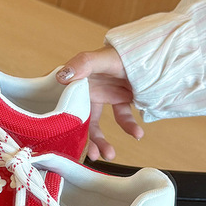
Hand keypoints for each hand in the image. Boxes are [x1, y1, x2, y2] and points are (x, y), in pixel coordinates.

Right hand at [56, 46, 142, 160]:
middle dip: (83, 140)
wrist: (145, 50)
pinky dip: (129, 127)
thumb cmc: (118, 52)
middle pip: (78, 121)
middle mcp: (85, 92)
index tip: (61, 142)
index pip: (61, 105)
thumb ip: (82, 65)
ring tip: (110, 155)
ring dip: (103, 142)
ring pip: (98, 125)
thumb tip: (62, 77)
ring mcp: (102, 96)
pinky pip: (122, 118)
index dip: (60, 124)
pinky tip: (137, 134)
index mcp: (74, 82)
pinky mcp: (119, 100)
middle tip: (91, 155)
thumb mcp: (99, 58)